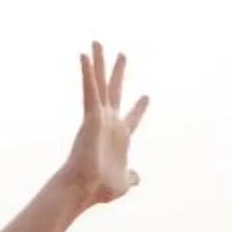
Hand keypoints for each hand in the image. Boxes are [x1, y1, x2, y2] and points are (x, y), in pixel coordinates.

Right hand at [63, 42, 147, 205]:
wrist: (85, 188)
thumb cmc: (100, 189)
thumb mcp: (124, 182)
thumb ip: (131, 177)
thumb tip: (138, 178)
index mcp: (120, 136)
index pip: (132, 117)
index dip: (140, 107)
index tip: (147, 96)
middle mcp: (109, 122)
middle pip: (114, 91)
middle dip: (118, 73)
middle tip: (123, 54)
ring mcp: (99, 117)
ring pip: (99, 84)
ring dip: (98, 62)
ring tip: (97, 42)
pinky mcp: (90, 116)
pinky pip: (89, 90)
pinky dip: (87, 73)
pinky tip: (84, 56)